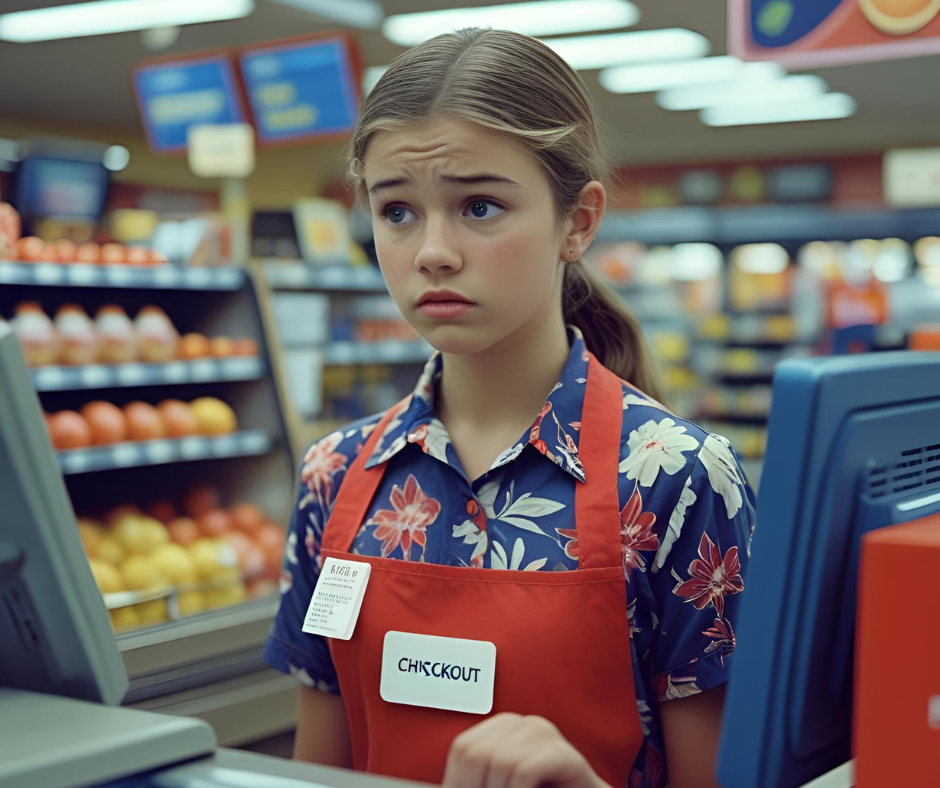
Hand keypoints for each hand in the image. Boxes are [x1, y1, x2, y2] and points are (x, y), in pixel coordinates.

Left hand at [442, 713, 610, 787]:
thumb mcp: (503, 785)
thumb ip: (479, 782)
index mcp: (503, 728)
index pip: (463, 748)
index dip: (456, 781)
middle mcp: (524, 724)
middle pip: (477, 752)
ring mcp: (547, 735)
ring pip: (500, 762)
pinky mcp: (566, 755)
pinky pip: (526, 770)